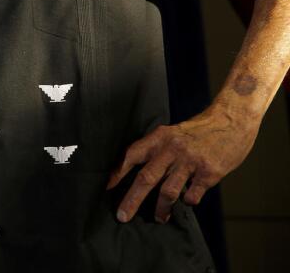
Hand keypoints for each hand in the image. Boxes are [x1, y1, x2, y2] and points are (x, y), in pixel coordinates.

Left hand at [105, 105, 257, 222]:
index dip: (118, 172)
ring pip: (168, 191)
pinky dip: (188, 201)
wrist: (231, 120)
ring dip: (161, 208)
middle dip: (131, 200)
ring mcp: (190, 162)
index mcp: (159, 137)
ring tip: (159, 218)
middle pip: (146, 178)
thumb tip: (136, 171)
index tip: (107, 188)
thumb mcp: (172, 132)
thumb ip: (157, 149)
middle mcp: (172, 149)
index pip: (132, 155)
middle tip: (122, 216)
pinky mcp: (209, 173)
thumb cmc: (199, 130)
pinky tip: (187, 201)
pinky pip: (192, 195)